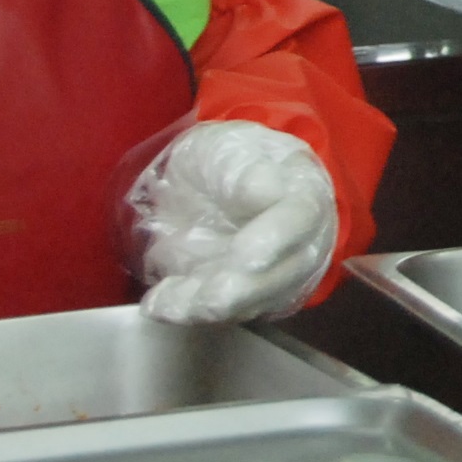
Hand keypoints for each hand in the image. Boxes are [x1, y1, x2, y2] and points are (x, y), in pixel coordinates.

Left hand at [132, 121, 337, 324]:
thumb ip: (240, 168)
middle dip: (243, 291)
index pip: (301, 218)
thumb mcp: (225, 148)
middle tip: (208, 298)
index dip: (276, 239)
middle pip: (285, 275)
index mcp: (303, 193)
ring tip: (167, 301)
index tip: (245, 257)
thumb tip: (262, 190)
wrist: (209, 185)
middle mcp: (301, 241)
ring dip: (209, 306)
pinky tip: (158, 304)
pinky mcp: (242, 297)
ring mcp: (273, 274)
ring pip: (252, 302)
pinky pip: (220, 313)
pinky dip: (186, 311)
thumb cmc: (225, 161)